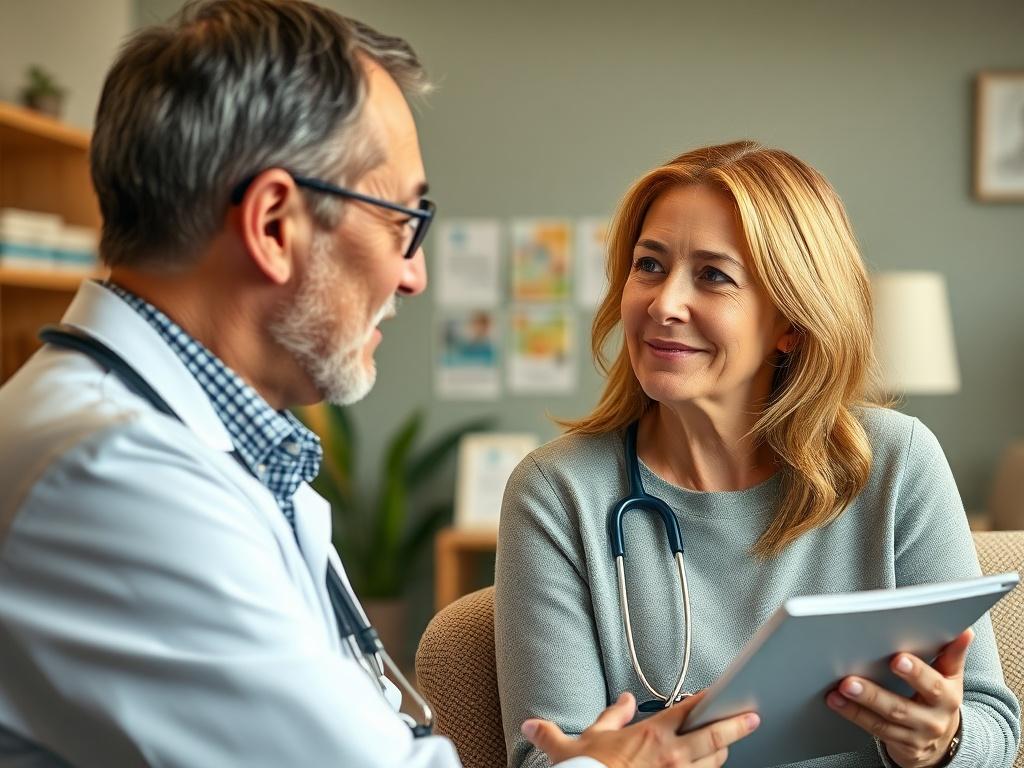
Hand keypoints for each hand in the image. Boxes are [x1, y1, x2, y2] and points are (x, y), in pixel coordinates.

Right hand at [521, 690, 759, 767]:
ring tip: (729, 744)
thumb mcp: (582, 742)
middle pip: (715, 738)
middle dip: (737, 726)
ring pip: (713, 764)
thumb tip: (606, 703)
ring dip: (722, 752)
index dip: (713, 702)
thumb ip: (601, 718)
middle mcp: (671, 758)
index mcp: (652, 736)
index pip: (692, 712)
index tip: (728, 693)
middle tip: (752, 717)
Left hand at [826, 629, 971, 767]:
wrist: (942, 741)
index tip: (897, 659)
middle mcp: (933, 720)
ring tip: (838, 690)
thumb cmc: (939, 699)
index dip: (916, 673)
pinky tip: (836, 702)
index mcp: (947, 697)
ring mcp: (915, 736)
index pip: (932, 685)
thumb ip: (952, 654)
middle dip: (874, 695)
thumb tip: (965, 631)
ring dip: (857, 707)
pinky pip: (875, 731)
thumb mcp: (950, 677)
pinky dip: (854, 715)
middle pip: (900, 707)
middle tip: (850, 681)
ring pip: (883, 722)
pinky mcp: (901, 747)